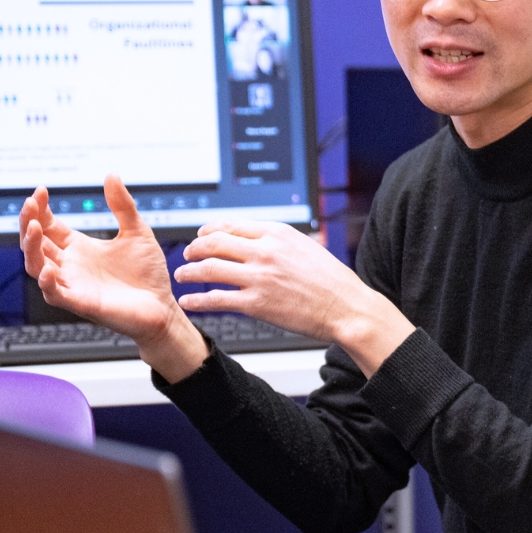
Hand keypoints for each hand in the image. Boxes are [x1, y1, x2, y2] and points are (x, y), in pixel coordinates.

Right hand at [20, 176, 205, 380]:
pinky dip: (47, 282)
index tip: (41, 191)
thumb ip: (123, 206)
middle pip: (35, 243)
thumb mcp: (137, 232)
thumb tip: (111, 175)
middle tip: (29, 204)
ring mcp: (73, 284)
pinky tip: (47, 268)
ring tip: (32, 227)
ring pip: (36, 266)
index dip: (40, 209)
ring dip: (30, 247)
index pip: (48, 226)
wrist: (163, 307)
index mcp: (80, 248)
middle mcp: (71, 266)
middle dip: (28, 223)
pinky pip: (55, 294)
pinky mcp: (81, 304)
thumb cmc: (148, 275)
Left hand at [175, 221, 413, 375]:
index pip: (232, 224)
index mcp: (278, 233)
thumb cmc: (333, 281)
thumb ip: (280, 241)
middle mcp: (266, 251)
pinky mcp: (257, 304)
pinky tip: (189, 302)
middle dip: (195, 248)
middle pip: (215, 242)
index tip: (202, 235)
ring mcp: (260, 277)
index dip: (210, 229)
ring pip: (210, 269)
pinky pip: (217, 299)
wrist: (348, 307)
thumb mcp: (307, 246)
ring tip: (184, 276)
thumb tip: (260, 238)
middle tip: (188, 254)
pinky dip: (198, 300)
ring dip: (191, 272)